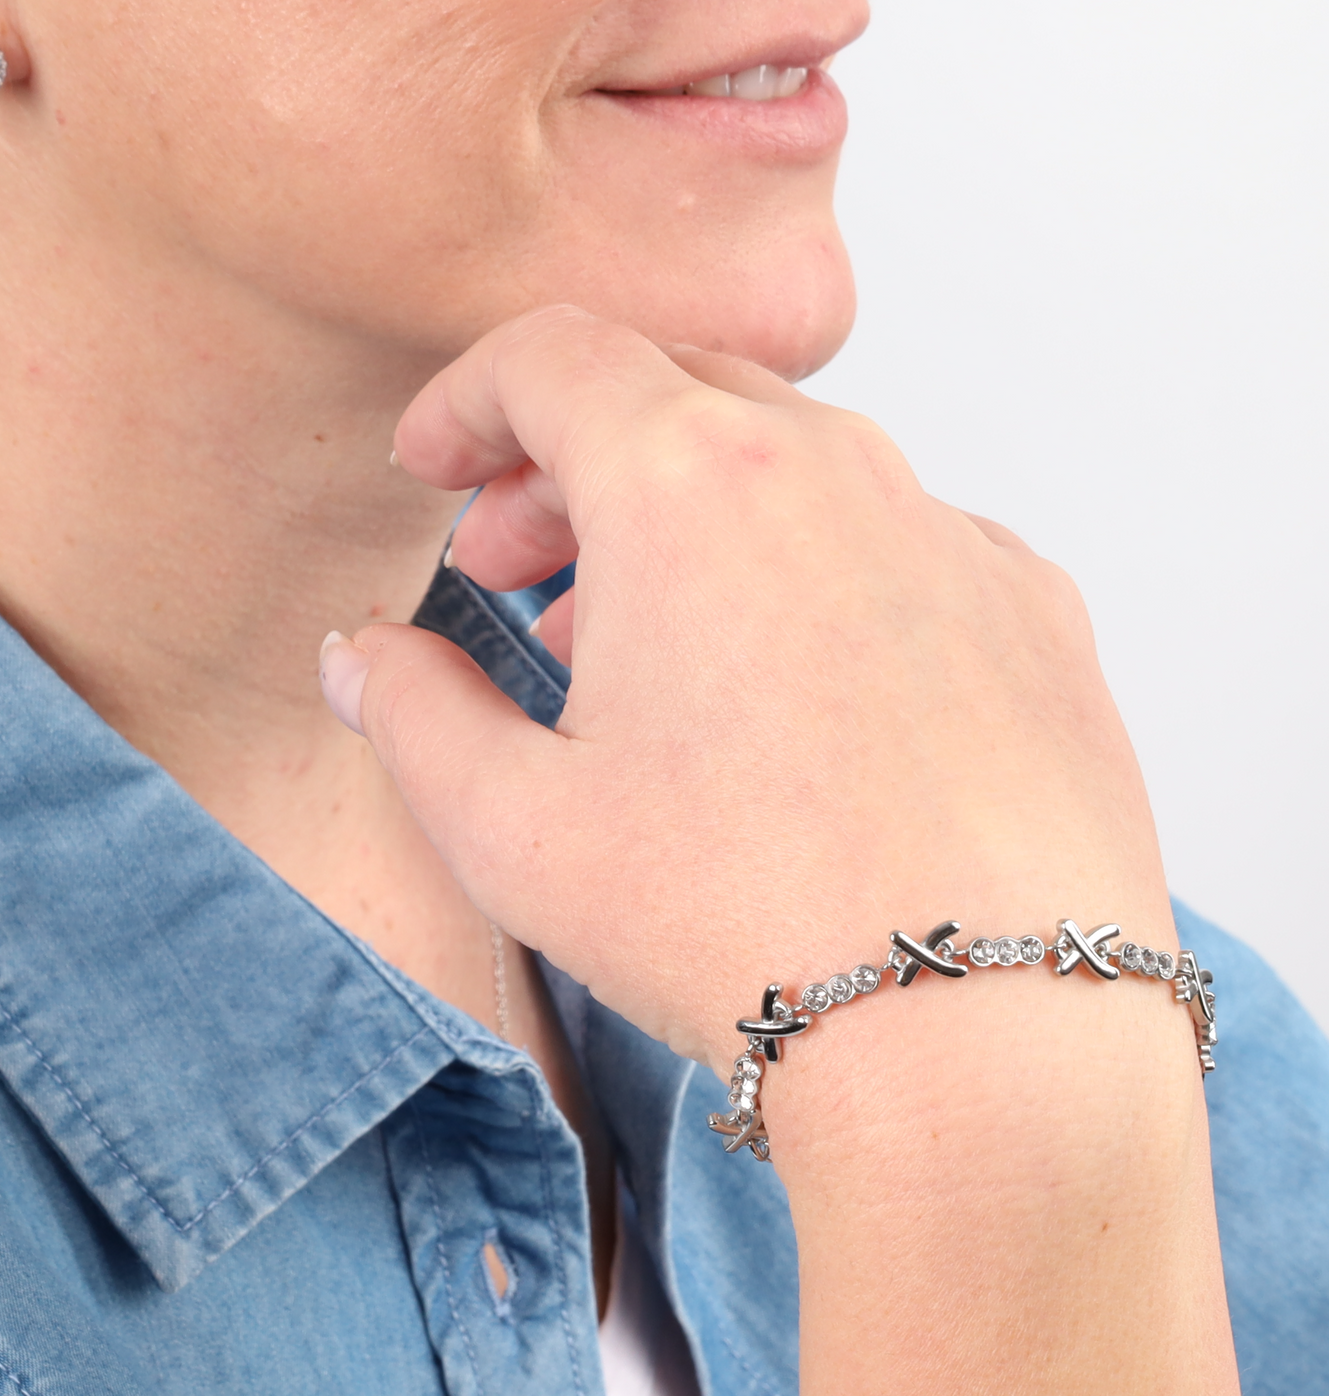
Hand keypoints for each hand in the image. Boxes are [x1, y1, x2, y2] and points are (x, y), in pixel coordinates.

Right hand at [321, 305, 1170, 1073]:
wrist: (974, 1036)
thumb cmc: (734, 924)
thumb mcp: (508, 829)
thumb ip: (407, 712)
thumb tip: (361, 656)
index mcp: (687, 483)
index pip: (553, 358)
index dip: (468, 400)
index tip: (435, 464)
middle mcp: (835, 470)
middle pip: (673, 392)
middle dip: (567, 464)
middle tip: (510, 568)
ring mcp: (951, 535)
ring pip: (790, 468)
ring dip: (688, 525)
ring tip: (637, 651)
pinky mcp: (1033, 614)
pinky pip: (897, 545)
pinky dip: (813, 578)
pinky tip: (787, 697)